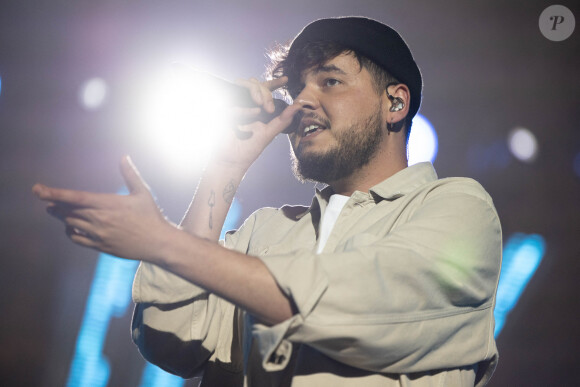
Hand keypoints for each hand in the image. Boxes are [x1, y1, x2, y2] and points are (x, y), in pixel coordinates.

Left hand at [32, 156, 175, 261]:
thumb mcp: (142, 192)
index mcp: (107, 203)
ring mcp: (98, 234)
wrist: (158, 243)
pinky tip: (70, 226)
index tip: (38, 189)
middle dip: (54, 202)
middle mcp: (99, 219)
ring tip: (53, 209)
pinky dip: (70, 231)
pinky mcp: (100, 246)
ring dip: (60, 216)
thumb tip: (124, 156)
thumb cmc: (151, 216)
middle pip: (67, 210)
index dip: (54, 193)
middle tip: (44, 196)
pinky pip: (77, 239)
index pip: (74, 197)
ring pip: (70, 223)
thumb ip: (130, 174)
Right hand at [211, 76, 301, 170]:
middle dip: (265, 93)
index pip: (265, 90)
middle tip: (270, 109)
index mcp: (257, 107)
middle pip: (256, 85)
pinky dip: (245, 110)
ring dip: (256, 92)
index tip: (286, 79)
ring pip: (245, 86)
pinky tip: (253, 114)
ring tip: (261, 106)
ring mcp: (234, 105)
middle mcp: (246, 103)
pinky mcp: (223, 110)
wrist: (233, 160)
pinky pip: (236, 103)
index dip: (275, 82)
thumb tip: (298, 106)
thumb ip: (283, 119)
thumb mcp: (269, 132)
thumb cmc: (250, 147)